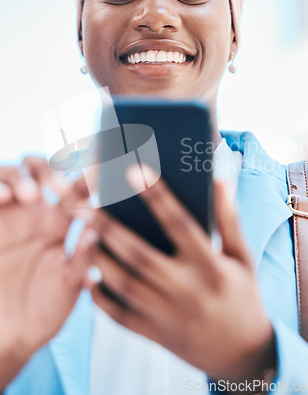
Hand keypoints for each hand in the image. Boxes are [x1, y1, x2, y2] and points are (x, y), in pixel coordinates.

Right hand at [0, 164, 97, 388]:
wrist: (6, 336)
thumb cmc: (43, 310)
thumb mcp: (68, 285)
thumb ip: (82, 259)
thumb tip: (94, 231)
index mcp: (60, 223)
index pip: (76, 189)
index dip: (87, 177)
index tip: (99, 174)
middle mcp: (35, 213)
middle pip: (43, 170)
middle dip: (53, 171)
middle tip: (60, 188)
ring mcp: (9, 215)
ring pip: (15, 174)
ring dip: (25, 176)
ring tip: (31, 196)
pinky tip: (5, 196)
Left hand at [88, 165, 275, 382]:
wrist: (243, 355)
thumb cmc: (242, 296)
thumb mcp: (242, 257)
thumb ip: (229, 218)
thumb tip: (218, 179)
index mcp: (210, 266)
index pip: (179, 224)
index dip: (157, 195)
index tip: (134, 170)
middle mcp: (186, 290)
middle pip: (139, 254)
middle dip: (108, 227)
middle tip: (85, 203)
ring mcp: (167, 315)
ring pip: (122, 284)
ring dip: (98, 258)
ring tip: (82, 233)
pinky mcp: (154, 334)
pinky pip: (119, 315)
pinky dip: (100, 296)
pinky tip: (88, 274)